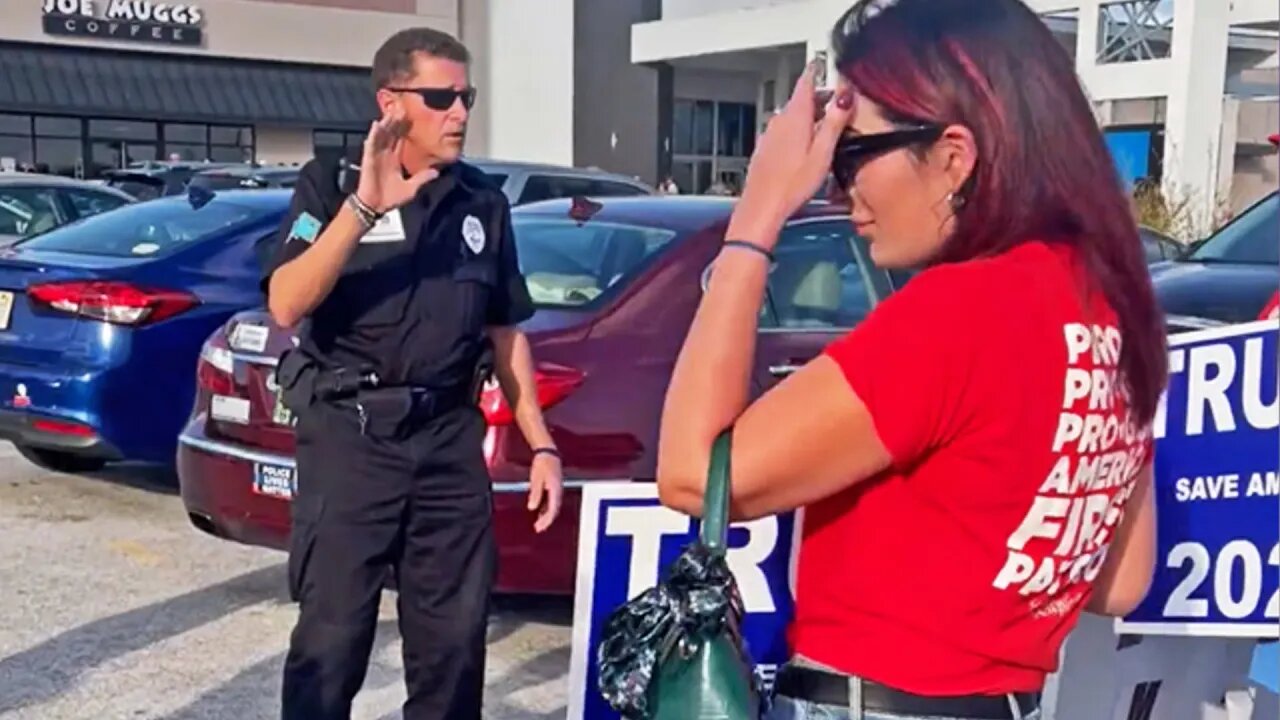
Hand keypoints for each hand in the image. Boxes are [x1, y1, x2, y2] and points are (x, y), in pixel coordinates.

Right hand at [355, 104, 438, 213]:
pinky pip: (371, 145)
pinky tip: (377, 125)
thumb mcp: (411, 188)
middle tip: (402, 107)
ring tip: (392, 111)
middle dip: (396, 121)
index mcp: (395, 159)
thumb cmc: (390, 198)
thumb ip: (423, 178)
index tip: (412, 117)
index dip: (405, 129)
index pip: (401, 140)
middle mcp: (386, 154)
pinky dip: (374, 135)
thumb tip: (437, 172)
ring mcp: (376, 155)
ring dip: (386, 124)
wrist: (375, 207)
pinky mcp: (369, 159)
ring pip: (382, 135)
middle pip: (391, 133)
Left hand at [527, 452, 563, 532]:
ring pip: (554, 507)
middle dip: (547, 521)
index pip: (553, 509)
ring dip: (547, 516)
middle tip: (538, 529)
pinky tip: (540, 513)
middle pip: (554, 510)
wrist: (548, 452)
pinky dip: (546, 509)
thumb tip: (532, 507)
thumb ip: (535, 494)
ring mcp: (557, 489)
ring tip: (539, 524)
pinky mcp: (555, 487)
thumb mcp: (536, 479)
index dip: (547, 520)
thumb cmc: (542, 464)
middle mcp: (558, 491)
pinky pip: (552, 502)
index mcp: (555, 489)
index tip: (540, 527)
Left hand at [727, 60, 854, 245]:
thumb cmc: (791, 186)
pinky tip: (804, 147)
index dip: (817, 73)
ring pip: (791, 116)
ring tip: (825, 127)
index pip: (806, 83)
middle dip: (819, 99)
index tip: (824, 65)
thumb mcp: (822, 154)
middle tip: (837, 103)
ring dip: (808, 116)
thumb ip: (834, 122)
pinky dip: (796, 131)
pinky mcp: (764, 150)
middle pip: (800, 100)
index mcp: (795, 118)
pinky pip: (783, 132)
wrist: (762, 208)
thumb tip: (845, 96)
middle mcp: (778, 122)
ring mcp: (769, 136)